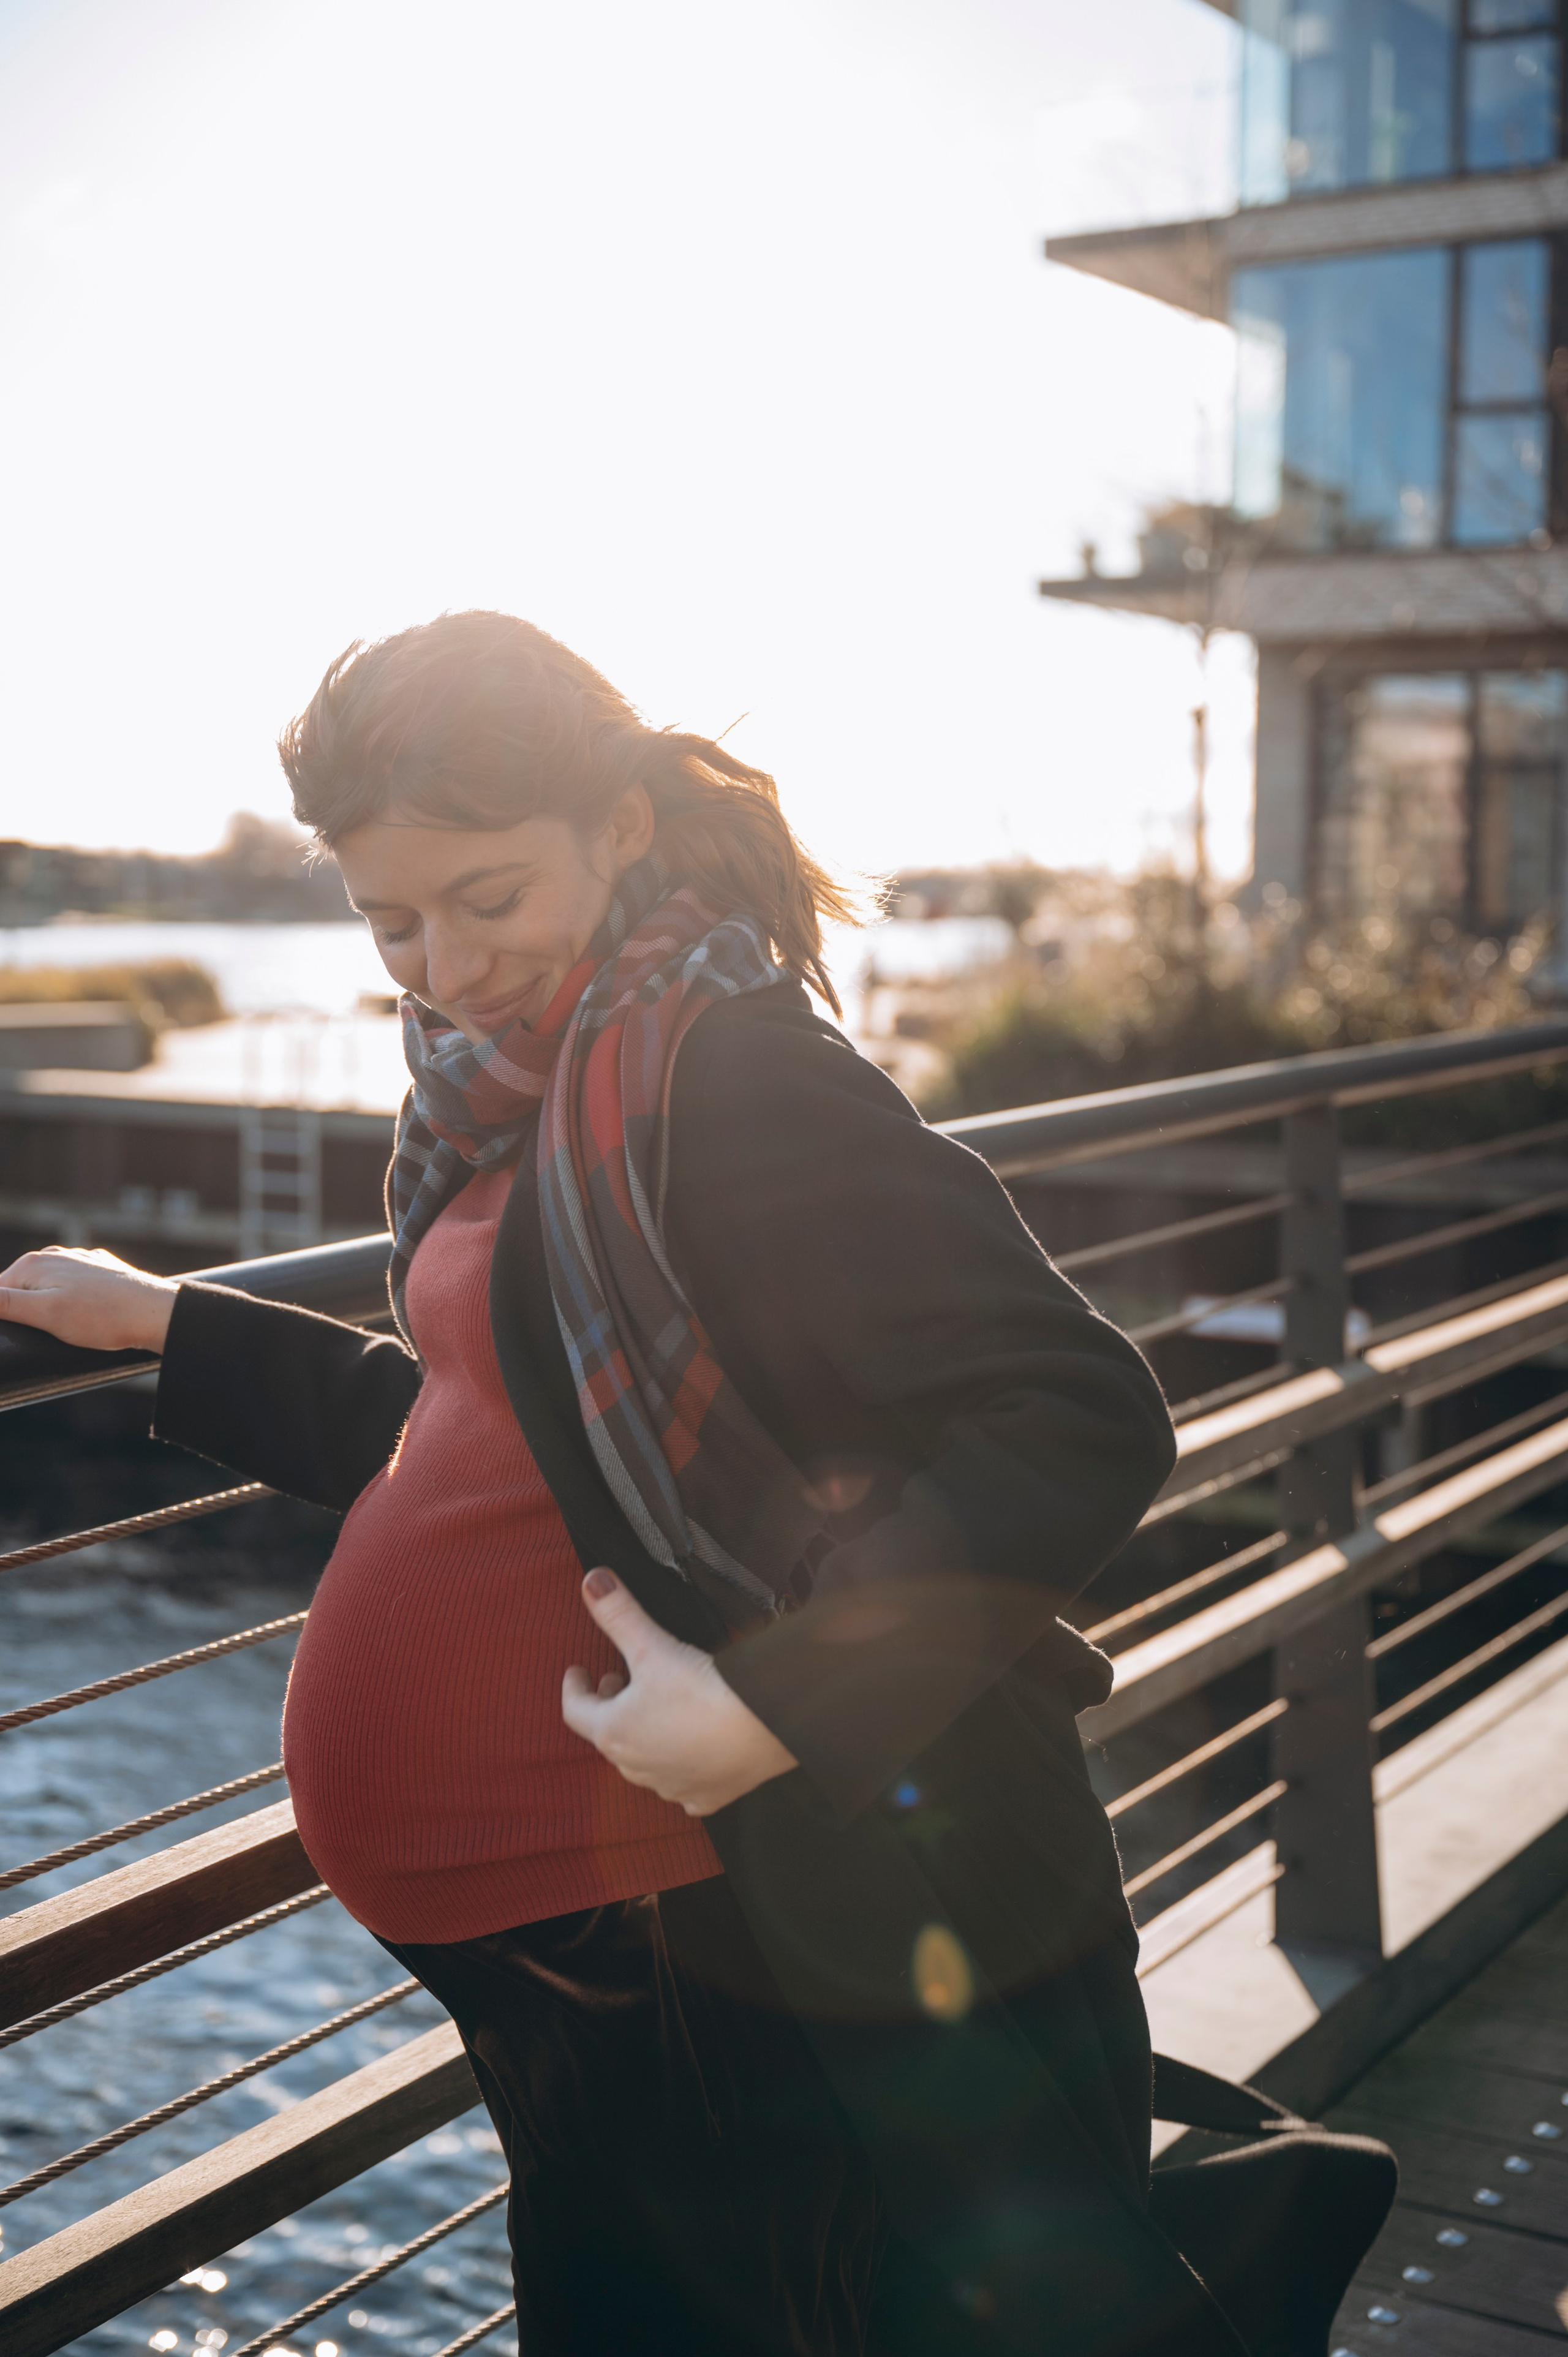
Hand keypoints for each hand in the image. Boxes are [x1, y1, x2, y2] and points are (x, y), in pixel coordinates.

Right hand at [0, 1246, 179, 1352]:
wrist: (155, 1313)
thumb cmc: (102, 1316)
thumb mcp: (45, 1314)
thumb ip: (6, 1304)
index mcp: (33, 1263)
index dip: (7, 1316)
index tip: (31, 1330)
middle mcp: (54, 1254)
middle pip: (22, 1289)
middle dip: (30, 1312)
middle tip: (53, 1332)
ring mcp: (79, 1260)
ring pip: (49, 1288)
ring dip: (53, 1308)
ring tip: (76, 1325)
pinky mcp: (99, 1271)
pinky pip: (75, 1287)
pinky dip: (75, 1302)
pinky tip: (90, 1316)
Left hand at [561, 1569, 796, 1815]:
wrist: (765, 1726)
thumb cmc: (701, 1689)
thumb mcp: (653, 1645)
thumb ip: (618, 1613)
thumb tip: (591, 1580)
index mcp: (614, 1733)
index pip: (575, 1711)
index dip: (574, 1687)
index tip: (577, 1671)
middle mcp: (636, 1767)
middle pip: (608, 1737)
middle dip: (609, 1707)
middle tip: (616, 1681)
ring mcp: (671, 1787)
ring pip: (643, 1764)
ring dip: (641, 1736)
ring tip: (652, 1712)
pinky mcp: (706, 1797)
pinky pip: (682, 1788)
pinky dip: (679, 1769)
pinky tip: (688, 1756)